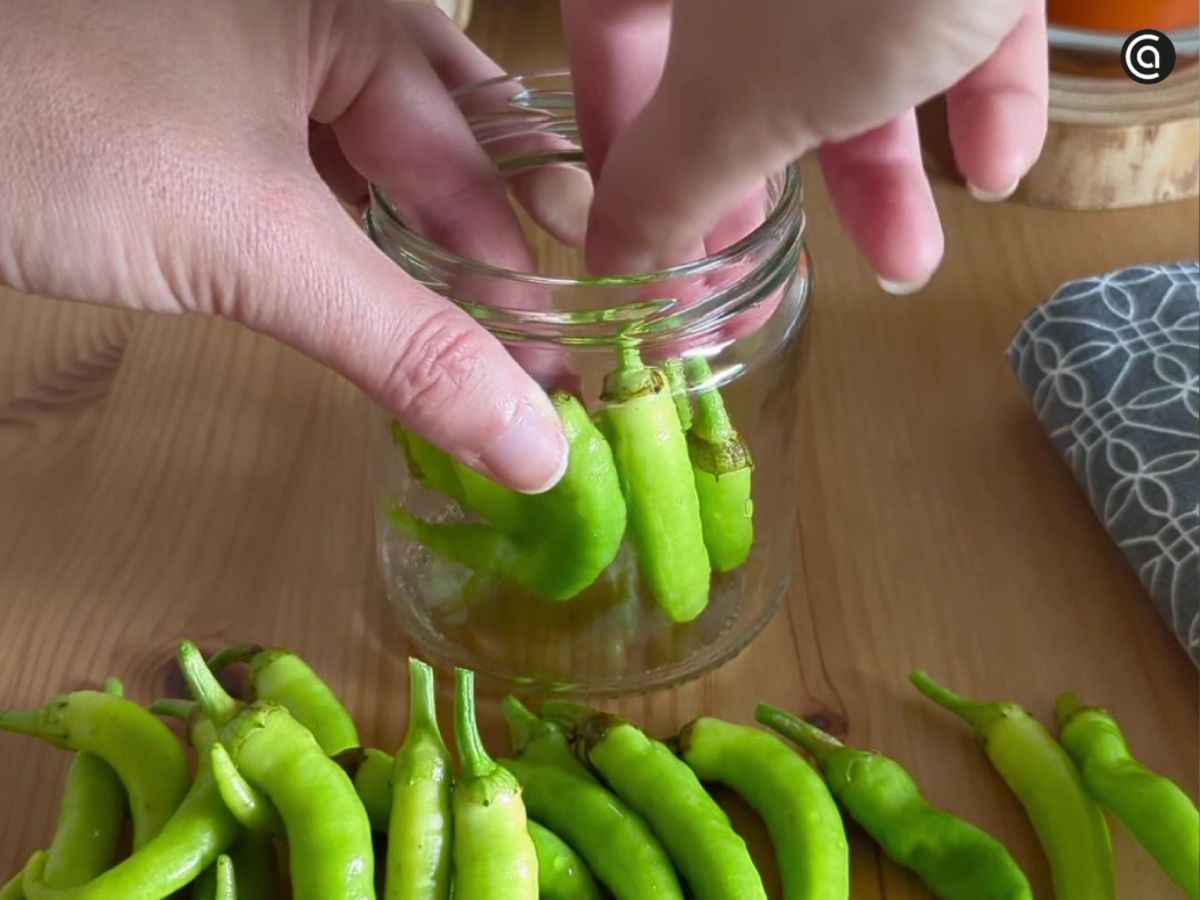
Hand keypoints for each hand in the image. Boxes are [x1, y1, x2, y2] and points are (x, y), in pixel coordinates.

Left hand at [0, 0, 568, 491]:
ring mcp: (251, 71)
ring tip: (470, 363)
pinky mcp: (196, 124)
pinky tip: (368, 317)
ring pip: (375, 181)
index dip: (522, 278)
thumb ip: (405, 345)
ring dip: (417, 273)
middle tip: (536, 371)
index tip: (558, 381)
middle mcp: (317, 23)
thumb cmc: (50, 126)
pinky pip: (307, 194)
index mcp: (357, 6)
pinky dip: (343, 262)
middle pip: (443, 160)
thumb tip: (531, 445)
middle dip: (483, 267)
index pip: (480, 160)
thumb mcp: (249, 240)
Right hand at [563, 0, 1047, 291]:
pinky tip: (997, 165)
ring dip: (884, 168)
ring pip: (852, 44)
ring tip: (911, 261)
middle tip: (764, 269)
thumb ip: (665, 186)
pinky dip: (974, 91)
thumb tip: (612, 258)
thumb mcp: (738, 98)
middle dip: (763, 183)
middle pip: (734, 61)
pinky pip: (953, 7)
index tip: (652, 244)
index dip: (620, 152)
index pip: (608, 43)